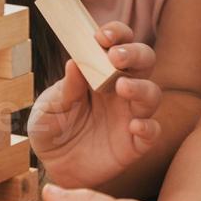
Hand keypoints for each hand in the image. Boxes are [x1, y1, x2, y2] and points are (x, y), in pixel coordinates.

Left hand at [27, 21, 160, 188]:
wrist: (53, 167)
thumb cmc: (51, 128)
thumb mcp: (49, 107)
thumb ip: (64, 89)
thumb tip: (74, 62)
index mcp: (101, 72)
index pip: (118, 43)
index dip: (116, 34)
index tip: (101, 36)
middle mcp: (122, 89)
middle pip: (144, 61)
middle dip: (135, 53)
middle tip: (115, 56)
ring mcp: (131, 115)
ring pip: (152, 93)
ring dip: (141, 87)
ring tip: (122, 87)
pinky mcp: (135, 144)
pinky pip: (152, 132)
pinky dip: (148, 127)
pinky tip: (134, 126)